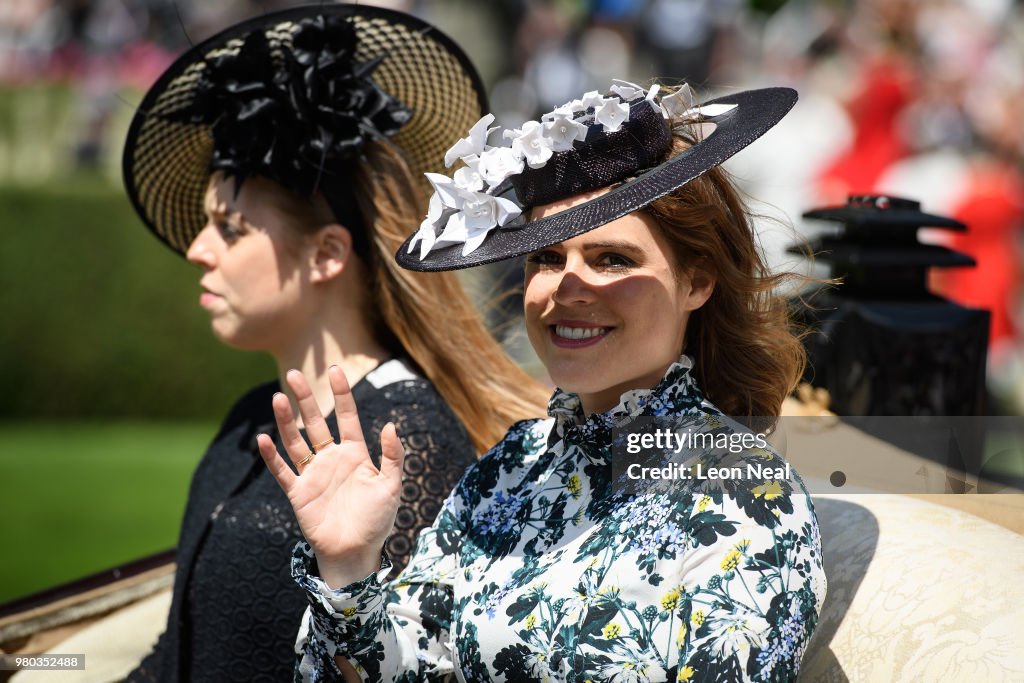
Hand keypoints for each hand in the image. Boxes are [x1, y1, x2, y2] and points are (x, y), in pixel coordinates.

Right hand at [257, 366, 404, 587]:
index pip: (347, 416)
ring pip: (296, 442)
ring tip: (278, 398)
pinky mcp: (299, 493)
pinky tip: (263, 439)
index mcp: (355, 453)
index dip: (341, 394)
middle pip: (316, 423)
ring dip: (286, 421)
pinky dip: (272, 457)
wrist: (357, 552)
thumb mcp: (392, 486)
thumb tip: (390, 425)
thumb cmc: (377, 520)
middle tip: (293, 374)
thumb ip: (393, 456)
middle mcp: (332, 459)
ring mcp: (313, 474)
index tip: (334, 370)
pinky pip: (283, 471)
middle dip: (305, 399)